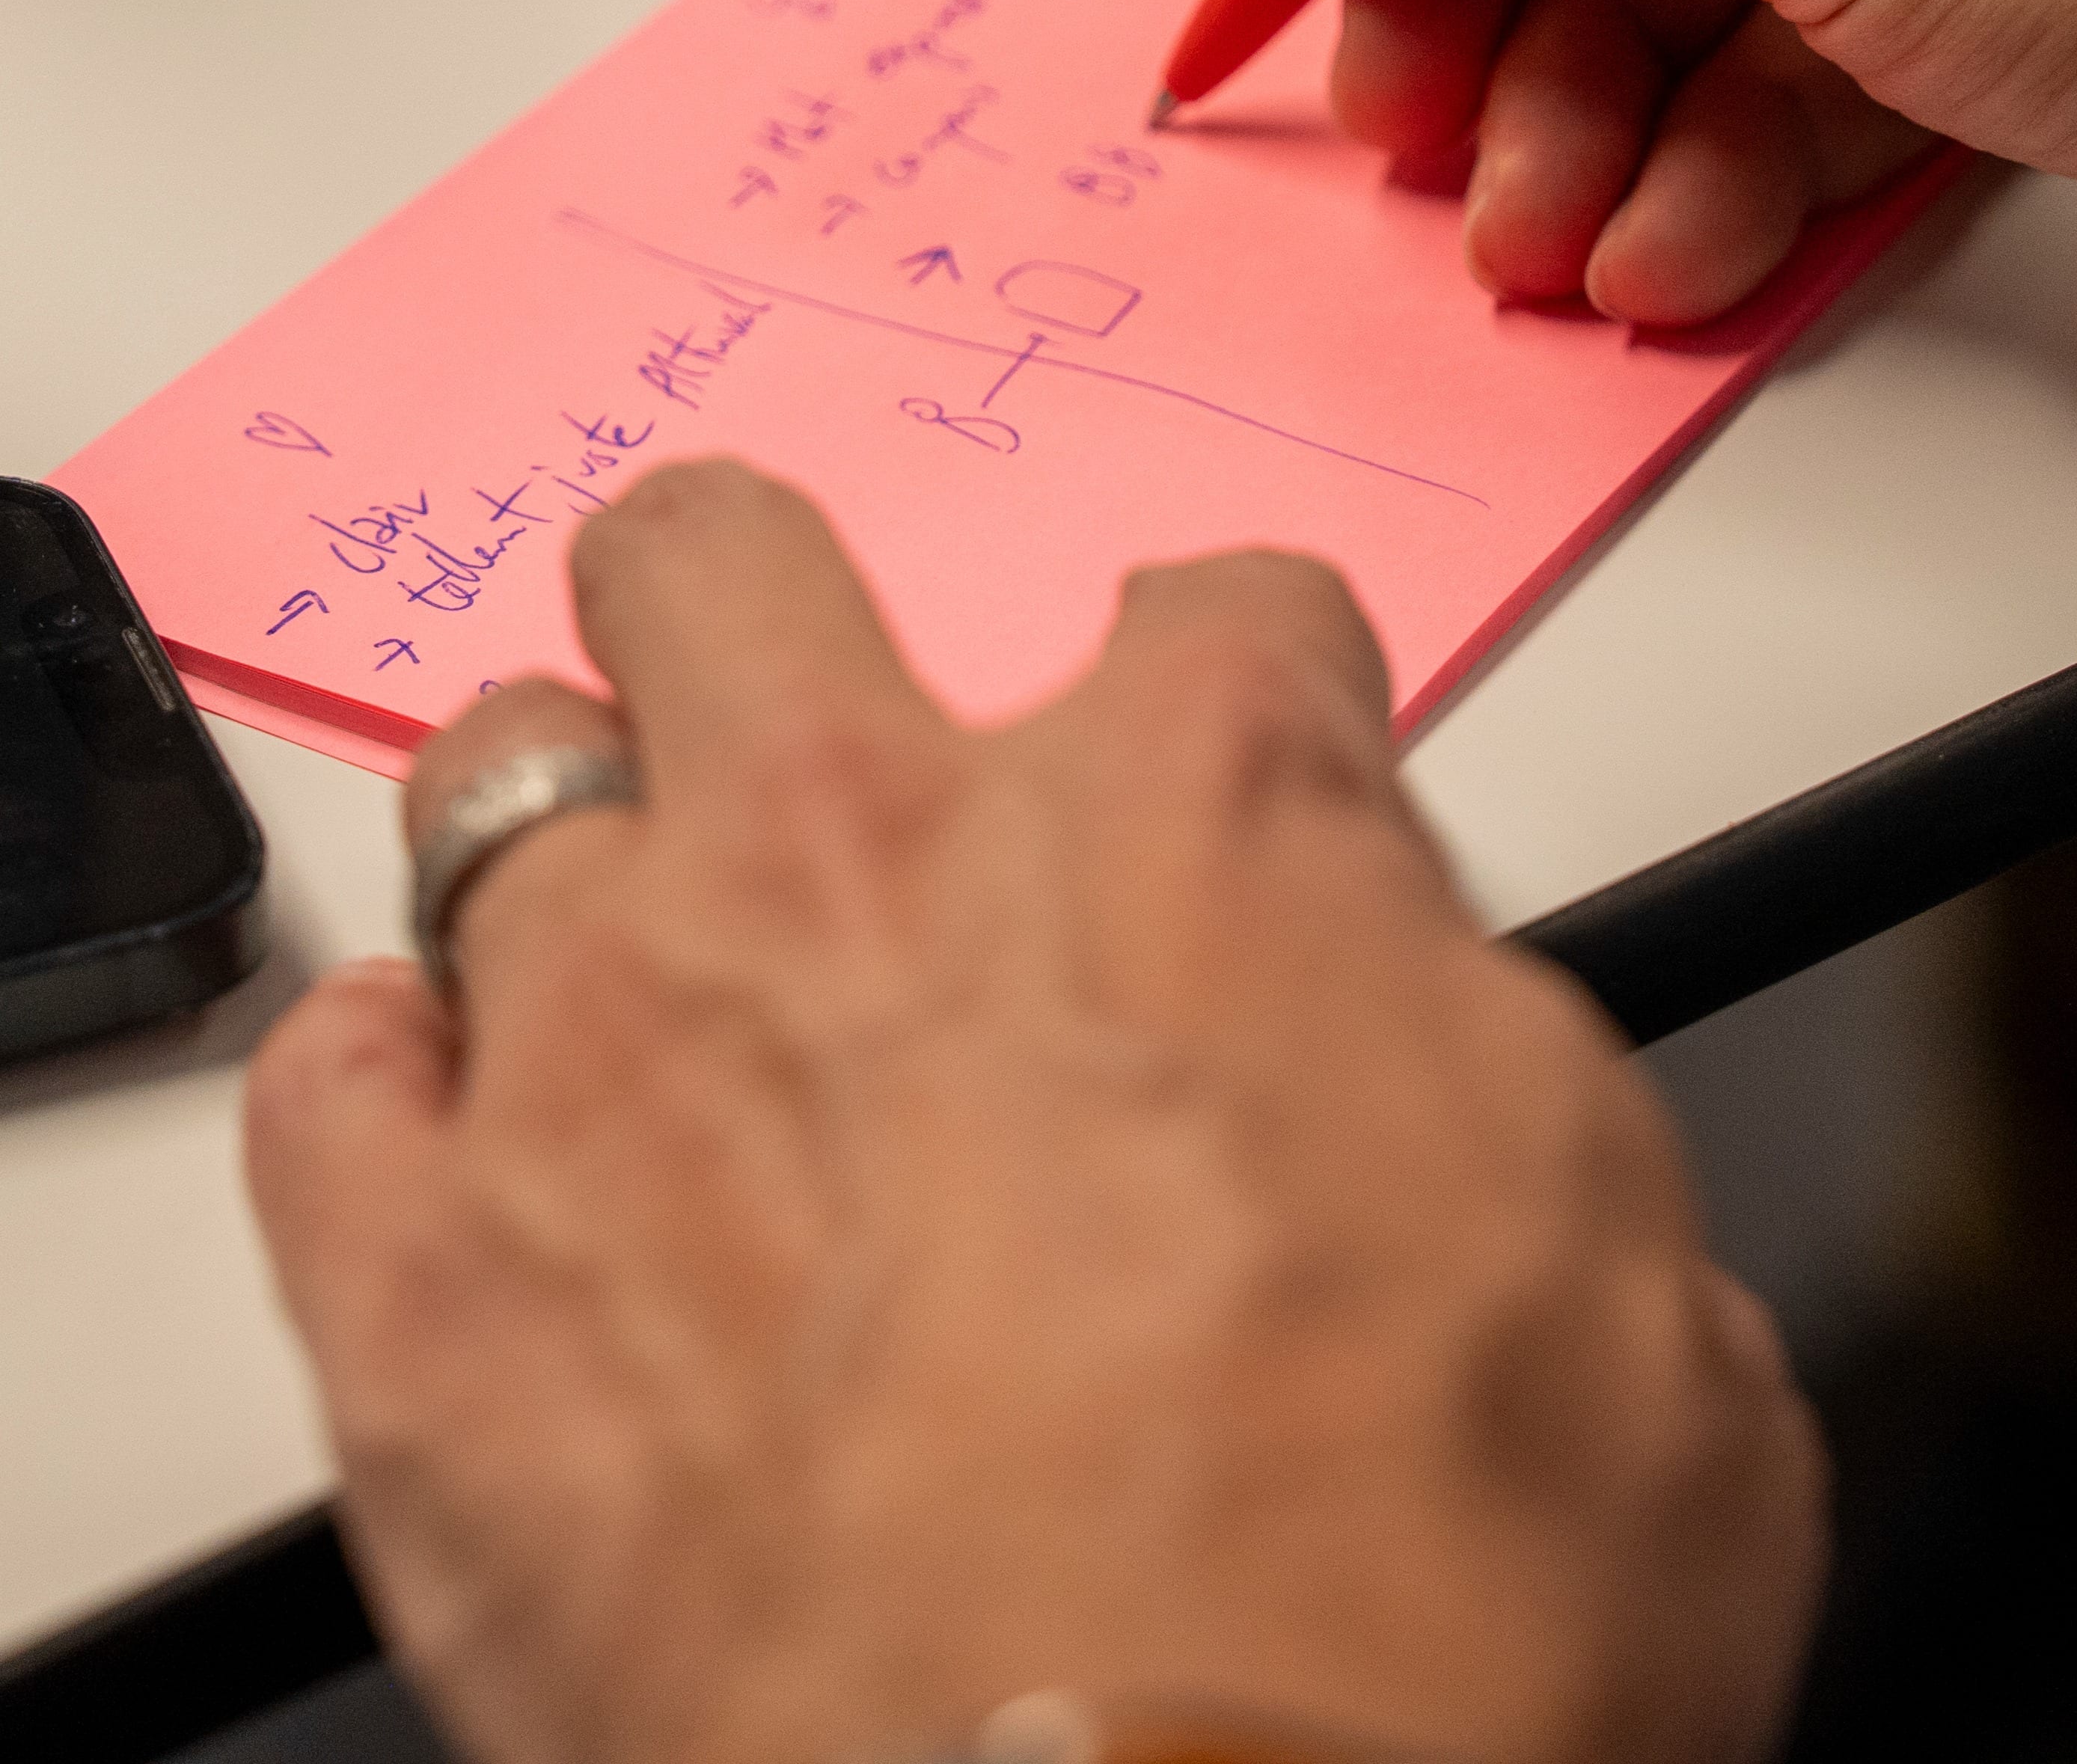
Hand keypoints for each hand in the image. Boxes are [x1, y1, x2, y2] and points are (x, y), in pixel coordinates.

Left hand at [246, 464, 1822, 1763]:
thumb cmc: (1423, 1627)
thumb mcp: (1629, 1267)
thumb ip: (1476, 1054)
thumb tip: (1413, 1043)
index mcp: (1194, 814)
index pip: (1227, 608)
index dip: (1262, 711)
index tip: (1249, 811)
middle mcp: (872, 853)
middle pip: (722, 560)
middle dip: (765, 629)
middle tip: (815, 761)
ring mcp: (620, 1046)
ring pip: (500, 776)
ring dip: (579, 869)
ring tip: (652, 996)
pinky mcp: (435, 1293)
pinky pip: (335, 1085)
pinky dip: (397, 1110)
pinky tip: (483, 1177)